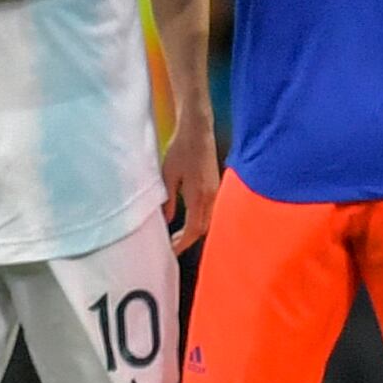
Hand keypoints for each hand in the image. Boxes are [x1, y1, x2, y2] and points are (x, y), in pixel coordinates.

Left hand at [160, 118, 219, 252]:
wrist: (197, 130)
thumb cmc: (180, 149)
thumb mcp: (168, 176)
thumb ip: (168, 201)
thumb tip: (167, 221)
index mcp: (199, 196)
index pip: (193, 229)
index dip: (182, 243)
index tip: (171, 251)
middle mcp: (211, 196)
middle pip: (202, 229)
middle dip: (188, 240)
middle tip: (172, 247)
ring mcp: (215, 191)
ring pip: (207, 221)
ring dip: (194, 231)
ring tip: (178, 236)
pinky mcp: (215, 186)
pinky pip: (209, 211)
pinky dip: (199, 220)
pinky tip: (188, 220)